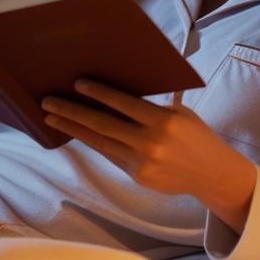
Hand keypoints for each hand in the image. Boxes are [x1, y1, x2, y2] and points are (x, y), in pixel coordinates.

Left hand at [41, 79, 257, 232]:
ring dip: (73, 128)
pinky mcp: (138, 176)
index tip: (76, 83)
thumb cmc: (194, 135)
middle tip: (48, 101)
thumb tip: (118, 90)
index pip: (123, 103)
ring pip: (100, 141)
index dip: (98, 93)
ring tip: (51, 117)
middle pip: (103, 124)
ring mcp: (143, 162)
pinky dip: (92, 142)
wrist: (211, 173)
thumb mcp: (180, 113)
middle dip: (72, 111)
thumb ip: (152, 105)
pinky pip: (110, 154)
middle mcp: (151, 143)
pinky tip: (76, 132)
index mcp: (164, 120)